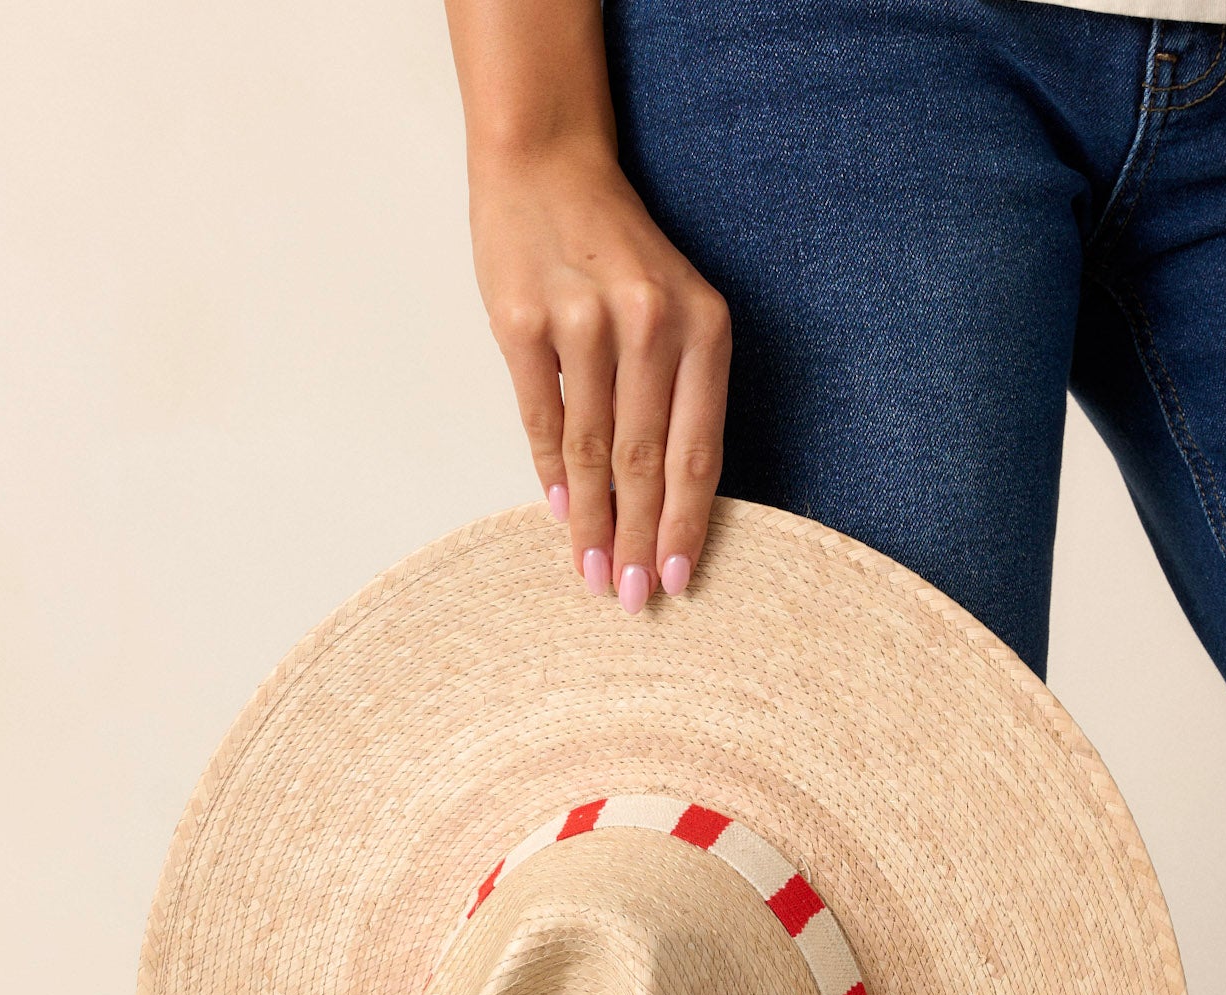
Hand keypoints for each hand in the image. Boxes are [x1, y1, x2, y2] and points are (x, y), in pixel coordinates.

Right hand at [468, 138, 731, 610]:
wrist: (546, 165)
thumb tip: (663, 497)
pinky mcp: (523, 324)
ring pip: (593, 450)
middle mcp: (649, 323)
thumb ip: (677, 389)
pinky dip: (553, 473)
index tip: (676, 579)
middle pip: (646, 461)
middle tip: (630, 598)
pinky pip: (542, 419)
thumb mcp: (672, 305)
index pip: (697, 448)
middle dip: (638, 539)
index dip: (685, 522)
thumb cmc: (615, 249)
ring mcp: (583, 322)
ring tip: (591, 573)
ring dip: (591, 521)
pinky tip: (562, 513)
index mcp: (701, 324)